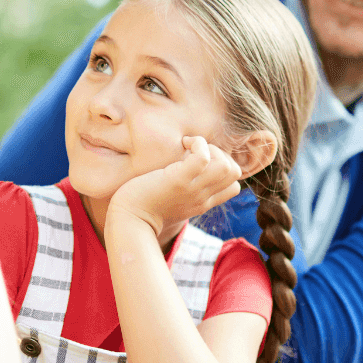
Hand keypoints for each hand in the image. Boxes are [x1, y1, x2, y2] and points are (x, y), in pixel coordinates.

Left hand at [108, 136, 242, 236]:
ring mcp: (193, 190)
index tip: (199, 162)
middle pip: (234, 172)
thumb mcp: (173, 201)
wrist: (128, 220)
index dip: (222, 167)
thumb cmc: (144, 207)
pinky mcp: (179, 180)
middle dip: (219, 154)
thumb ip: (185, 191)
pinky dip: (198, 144)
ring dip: (211, 148)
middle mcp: (202, 198)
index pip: (233, 186)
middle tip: (194, 152)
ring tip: (189, 147)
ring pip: (226, 165)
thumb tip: (186, 169)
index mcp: (202, 203)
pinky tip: (183, 142)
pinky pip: (203, 157)